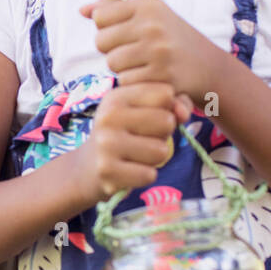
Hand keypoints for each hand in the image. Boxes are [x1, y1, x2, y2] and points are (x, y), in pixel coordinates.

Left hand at [80, 0, 220, 104]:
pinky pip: (126, 81)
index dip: (106, 28)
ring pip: (112, 63)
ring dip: (122, 68)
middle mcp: (154, 25)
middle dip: (112, 50)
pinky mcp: (162, 76)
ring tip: (143, 64)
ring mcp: (159, 51)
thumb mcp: (149, 16)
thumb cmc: (170, 38)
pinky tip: (150, 77)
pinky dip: (134, 82)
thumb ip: (114, 9)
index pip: (100, 16)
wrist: (208, 67)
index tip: (123, 33)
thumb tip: (82, 10)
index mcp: (149, 6)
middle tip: (132, 52)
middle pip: (101, 41)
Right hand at [83, 81, 186, 199]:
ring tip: (136, 156)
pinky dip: (145, 176)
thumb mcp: (142, 112)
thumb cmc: (124, 135)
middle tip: (142, 140)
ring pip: (161, 151)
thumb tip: (184, 114)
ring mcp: (106, 144)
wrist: (87, 168)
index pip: (165, 94)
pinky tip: (130, 171)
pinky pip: (149, 174)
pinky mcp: (107, 170)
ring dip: (155, 158)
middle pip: (167, 122)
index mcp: (116, 96)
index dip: (166, 109)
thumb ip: (172, 104)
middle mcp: (108, 116)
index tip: (148, 118)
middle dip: (162, 135)